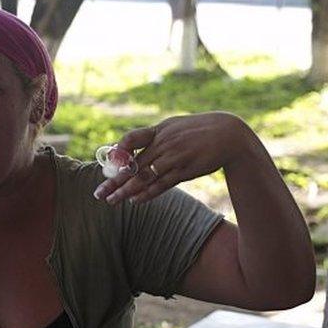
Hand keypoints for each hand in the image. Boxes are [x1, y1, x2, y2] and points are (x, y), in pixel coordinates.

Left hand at [93, 112, 250, 204]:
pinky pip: (162, 185)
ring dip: (126, 191)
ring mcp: (174, 158)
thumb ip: (153, 136)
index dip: (118, 151)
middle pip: (133, 165)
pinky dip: (147, 193)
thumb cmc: (198, 131)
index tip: (108, 162)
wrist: (229, 135)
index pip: (132, 138)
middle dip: (114, 181)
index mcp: (160, 130)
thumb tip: (129, 146)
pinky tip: (134, 200)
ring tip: (111, 201)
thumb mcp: (174, 126)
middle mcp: (164, 144)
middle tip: (98, 193)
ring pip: (144, 178)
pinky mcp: (185, 172)